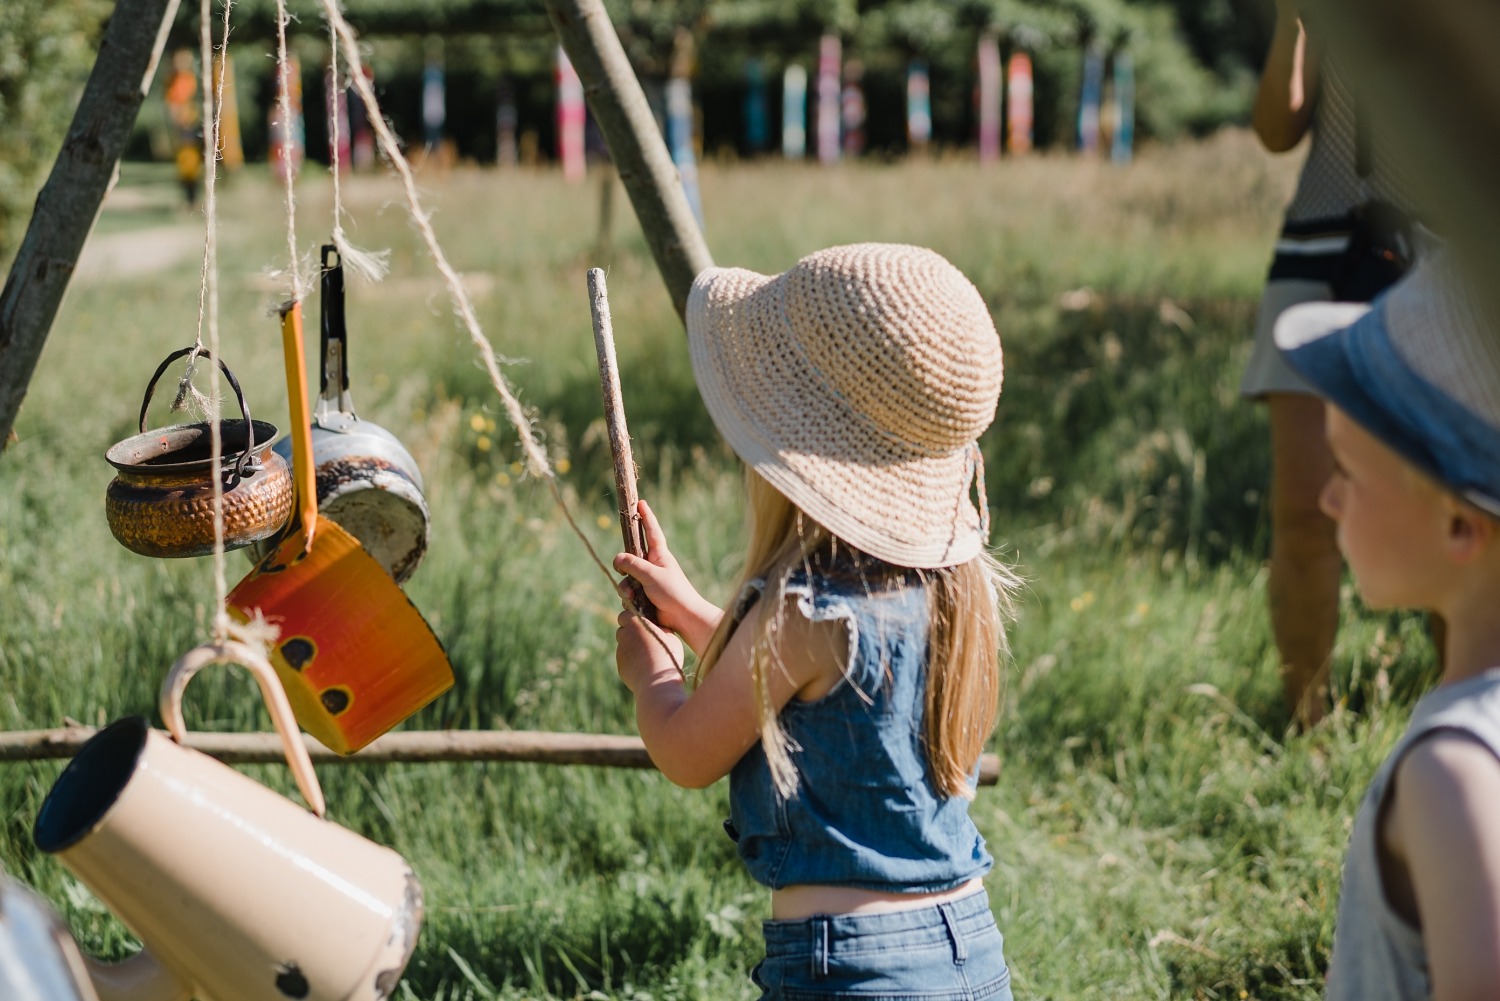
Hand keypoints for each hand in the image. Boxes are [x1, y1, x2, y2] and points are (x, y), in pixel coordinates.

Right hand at [613, 499, 721, 653]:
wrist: (684, 617)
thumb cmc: (673, 592)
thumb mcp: (652, 575)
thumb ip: (633, 564)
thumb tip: (617, 558)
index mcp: (660, 554)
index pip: (651, 531)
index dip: (646, 517)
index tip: (640, 503)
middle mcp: (653, 565)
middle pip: (631, 556)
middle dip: (624, 564)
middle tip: (620, 568)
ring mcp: (648, 580)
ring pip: (626, 577)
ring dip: (626, 587)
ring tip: (632, 596)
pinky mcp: (644, 595)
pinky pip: (628, 592)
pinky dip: (629, 598)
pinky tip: (634, 604)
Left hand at [615, 608, 685, 695]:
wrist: (657, 682)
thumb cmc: (666, 657)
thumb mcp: (672, 637)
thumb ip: (661, 629)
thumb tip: (659, 629)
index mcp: (635, 624)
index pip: (624, 615)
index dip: (632, 618)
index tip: (641, 623)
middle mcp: (624, 636)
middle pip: (622, 630)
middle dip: (631, 633)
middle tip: (646, 639)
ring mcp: (621, 652)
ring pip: (624, 646)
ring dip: (632, 647)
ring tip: (648, 655)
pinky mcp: (621, 667)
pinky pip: (626, 660)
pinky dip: (632, 661)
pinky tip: (646, 667)